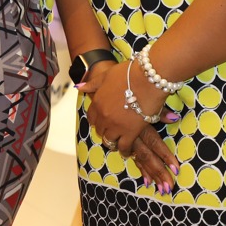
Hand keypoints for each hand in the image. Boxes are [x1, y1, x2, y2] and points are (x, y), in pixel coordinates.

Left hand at [81, 59, 179, 191]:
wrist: (147, 78)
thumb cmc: (128, 73)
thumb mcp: (106, 76)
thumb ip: (92, 84)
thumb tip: (79, 87)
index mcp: (97, 102)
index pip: (92, 117)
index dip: (98, 120)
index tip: (103, 122)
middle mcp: (103, 116)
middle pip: (100, 130)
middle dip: (105, 131)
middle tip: (112, 132)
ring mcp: (115, 125)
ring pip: (109, 140)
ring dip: (113, 142)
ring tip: (118, 143)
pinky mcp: (130, 132)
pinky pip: (124, 147)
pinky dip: (125, 150)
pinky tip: (127, 151)